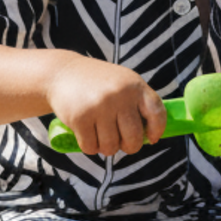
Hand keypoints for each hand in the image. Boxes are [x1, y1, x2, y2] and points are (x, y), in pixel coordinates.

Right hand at [49, 56, 165, 156]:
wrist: (63, 72)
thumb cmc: (97, 82)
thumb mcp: (122, 82)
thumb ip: (137, 103)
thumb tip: (150, 135)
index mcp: (135, 86)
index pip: (157, 113)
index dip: (157, 130)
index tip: (151, 138)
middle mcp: (120, 95)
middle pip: (134, 138)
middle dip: (129, 147)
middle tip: (121, 142)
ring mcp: (100, 107)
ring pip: (111, 147)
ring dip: (106, 147)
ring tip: (101, 135)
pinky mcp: (80, 118)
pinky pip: (91, 147)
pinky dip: (89, 146)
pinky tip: (86, 134)